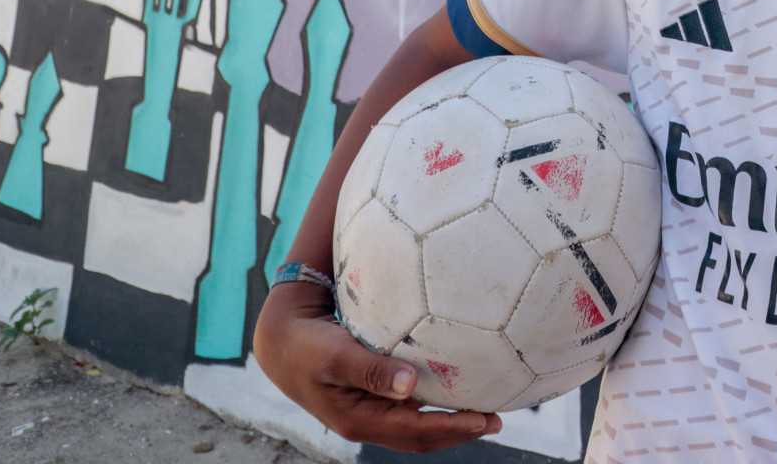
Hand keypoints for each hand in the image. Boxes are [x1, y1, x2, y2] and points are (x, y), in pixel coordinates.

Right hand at [252, 279, 501, 452]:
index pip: (417, 431)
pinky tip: (448, 392)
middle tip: (497, 420)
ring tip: (482, 411)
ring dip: (448, 422)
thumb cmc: (306, 343)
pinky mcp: (366, 398)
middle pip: (421, 437)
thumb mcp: (335, 354)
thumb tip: (409, 385)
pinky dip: (431, 407)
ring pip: (415, 427)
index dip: (455, 428)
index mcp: (359, 420)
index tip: (486, 419)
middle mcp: (365, 423)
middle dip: (459, 431)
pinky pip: (406, 410)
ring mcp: (366, 413)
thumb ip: (371, 369)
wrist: (280, 340)